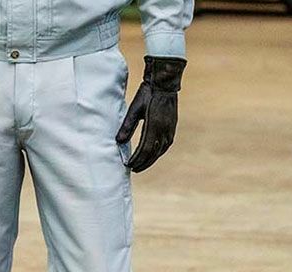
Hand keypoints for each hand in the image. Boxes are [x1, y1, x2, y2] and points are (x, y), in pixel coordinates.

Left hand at [116, 56, 185, 172]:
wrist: (165, 82)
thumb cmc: (147, 93)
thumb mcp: (134, 107)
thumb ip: (127, 125)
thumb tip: (119, 141)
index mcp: (154, 124)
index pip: (145, 149)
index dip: (137, 159)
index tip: (128, 165)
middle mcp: (164, 129)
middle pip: (153, 153)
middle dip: (143, 163)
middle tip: (133, 169)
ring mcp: (170, 129)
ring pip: (160, 151)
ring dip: (150, 160)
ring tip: (141, 165)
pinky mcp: (172, 128)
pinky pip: (165, 145)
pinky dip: (158, 153)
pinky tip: (152, 156)